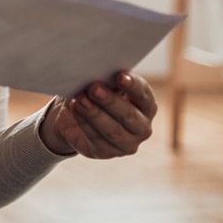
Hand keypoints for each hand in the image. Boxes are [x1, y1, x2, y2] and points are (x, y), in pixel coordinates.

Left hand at [40, 71, 155, 158]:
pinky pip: (96, 139)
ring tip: (80, 99)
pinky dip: (84, 123)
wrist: (75, 117)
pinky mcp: (107, 153)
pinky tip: (75, 109)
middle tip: (94, 87)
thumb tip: (98, 68)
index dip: (132, 85)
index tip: (119, 75)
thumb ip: (107, 79)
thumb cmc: (96, 94)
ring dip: (95, 113)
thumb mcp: (104, 84)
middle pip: (128, 114)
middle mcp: (142, 127)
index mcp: (147, 105)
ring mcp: (127, 144)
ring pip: (112, 130)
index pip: (143, 95)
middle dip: (110, 100)